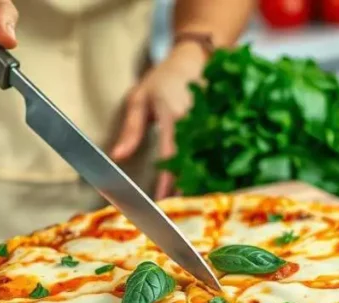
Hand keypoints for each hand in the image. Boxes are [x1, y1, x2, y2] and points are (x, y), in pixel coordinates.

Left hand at [110, 43, 206, 199]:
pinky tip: (203, 183)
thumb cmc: (163, 79)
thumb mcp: (139, 99)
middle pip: (193, 162)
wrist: (194, 58)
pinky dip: (209, 168)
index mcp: (173, 115)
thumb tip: (117, 156)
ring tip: (190, 201)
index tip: (161, 200)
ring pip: (207, 159)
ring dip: (199, 181)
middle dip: (185, 187)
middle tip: (176, 209)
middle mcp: (196, 120)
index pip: (171, 154)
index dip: (166, 180)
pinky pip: (215, 151)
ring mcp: (212, 122)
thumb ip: (130, 129)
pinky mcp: (221, 123)